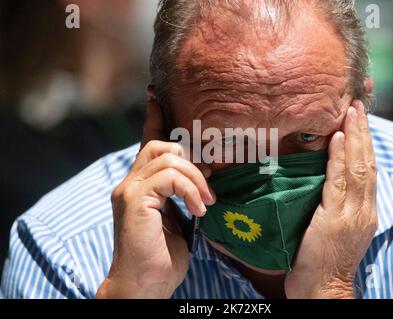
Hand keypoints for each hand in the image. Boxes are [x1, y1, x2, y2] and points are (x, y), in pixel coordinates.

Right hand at [96, 92, 214, 298]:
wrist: (144, 284)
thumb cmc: (163, 255)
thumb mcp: (178, 216)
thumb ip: (181, 192)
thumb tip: (204, 173)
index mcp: (140, 184)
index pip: (147, 141)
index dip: (154, 116)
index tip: (156, 94)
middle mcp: (129, 181)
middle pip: (163, 144)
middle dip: (194, 160)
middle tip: (209, 184)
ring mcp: (129, 189)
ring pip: (169, 156)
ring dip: (196, 178)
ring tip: (205, 203)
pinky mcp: (134, 199)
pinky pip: (169, 176)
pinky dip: (190, 190)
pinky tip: (198, 210)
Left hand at [285, 101, 377, 298]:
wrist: (324, 289)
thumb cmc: (323, 261)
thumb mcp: (333, 228)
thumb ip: (333, 205)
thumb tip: (323, 183)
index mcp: (363, 210)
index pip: (367, 169)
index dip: (365, 143)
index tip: (360, 120)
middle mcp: (363, 208)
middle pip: (366, 162)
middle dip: (363, 132)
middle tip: (358, 104)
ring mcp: (351, 213)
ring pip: (356, 167)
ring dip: (354, 137)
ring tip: (352, 111)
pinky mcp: (334, 218)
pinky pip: (338, 182)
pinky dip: (339, 158)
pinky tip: (338, 138)